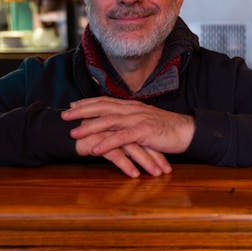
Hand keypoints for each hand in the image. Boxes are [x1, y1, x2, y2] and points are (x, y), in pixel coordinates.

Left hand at [62, 97, 195, 175]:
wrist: (187, 131)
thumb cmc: (166, 129)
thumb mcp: (145, 121)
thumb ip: (130, 121)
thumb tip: (117, 123)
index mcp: (132, 106)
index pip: (106, 101)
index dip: (88, 103)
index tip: (72, 106)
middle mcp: (133, 110)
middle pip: (103, 107)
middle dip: (82, 111)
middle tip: (64, 116)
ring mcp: (138, 120)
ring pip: (109, 121)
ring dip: (89, 127)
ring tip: (74, 133)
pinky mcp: (144, 133)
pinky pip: (122, 138)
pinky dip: (107, 142)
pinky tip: (95, 149)